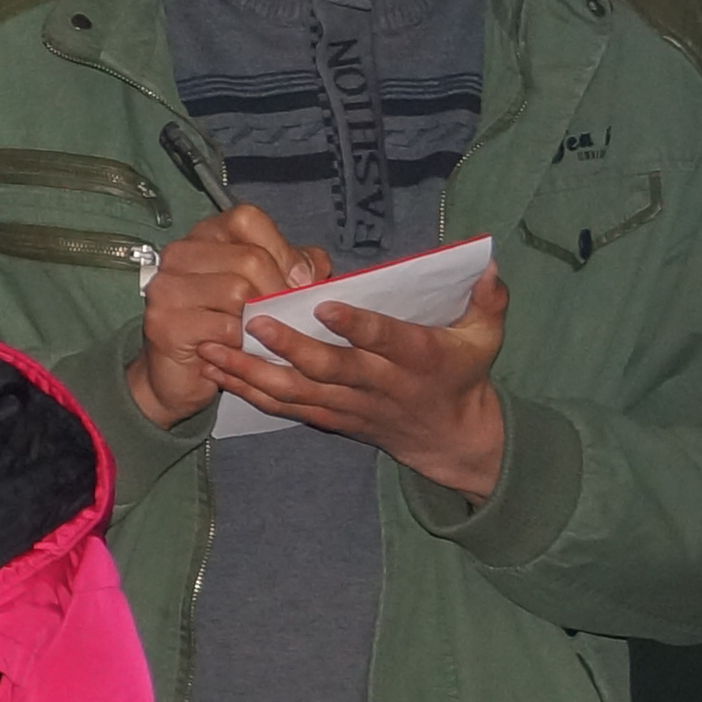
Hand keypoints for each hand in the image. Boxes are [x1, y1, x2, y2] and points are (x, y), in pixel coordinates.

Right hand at [128, 206, 321, 428]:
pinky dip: (243, 342)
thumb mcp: (267, 288)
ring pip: (237, 292)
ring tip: (263, 334)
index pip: (247, 219)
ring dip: (262, 320)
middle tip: (289, 316)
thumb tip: (313, 271)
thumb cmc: (227, 326)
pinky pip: (223, 327)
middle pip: (249, 258)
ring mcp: (167, 287)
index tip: (299, 282)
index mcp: (205, 236)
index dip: (282, 250)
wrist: (180, 372)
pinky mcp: (164, 322)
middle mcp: (179, 254)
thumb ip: (295, 268)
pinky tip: (241, 349)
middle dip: (279, 291)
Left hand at [210, 268, 511, 495]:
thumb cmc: (462, 374)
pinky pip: (285, 408)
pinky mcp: (330, 417)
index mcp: (416, 357)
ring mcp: (349, 404)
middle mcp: (378, 383)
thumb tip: (489, 264)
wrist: (450, 437)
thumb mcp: (486, 336)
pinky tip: (216, 373)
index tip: (324, 305)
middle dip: (289, 347)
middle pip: (329, 367)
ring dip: (251, 372)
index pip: (384, 339)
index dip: (357, 326)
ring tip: (212, 349)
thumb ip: (489, 300)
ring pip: (296, 392)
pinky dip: (249, 392)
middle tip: (251, 322)